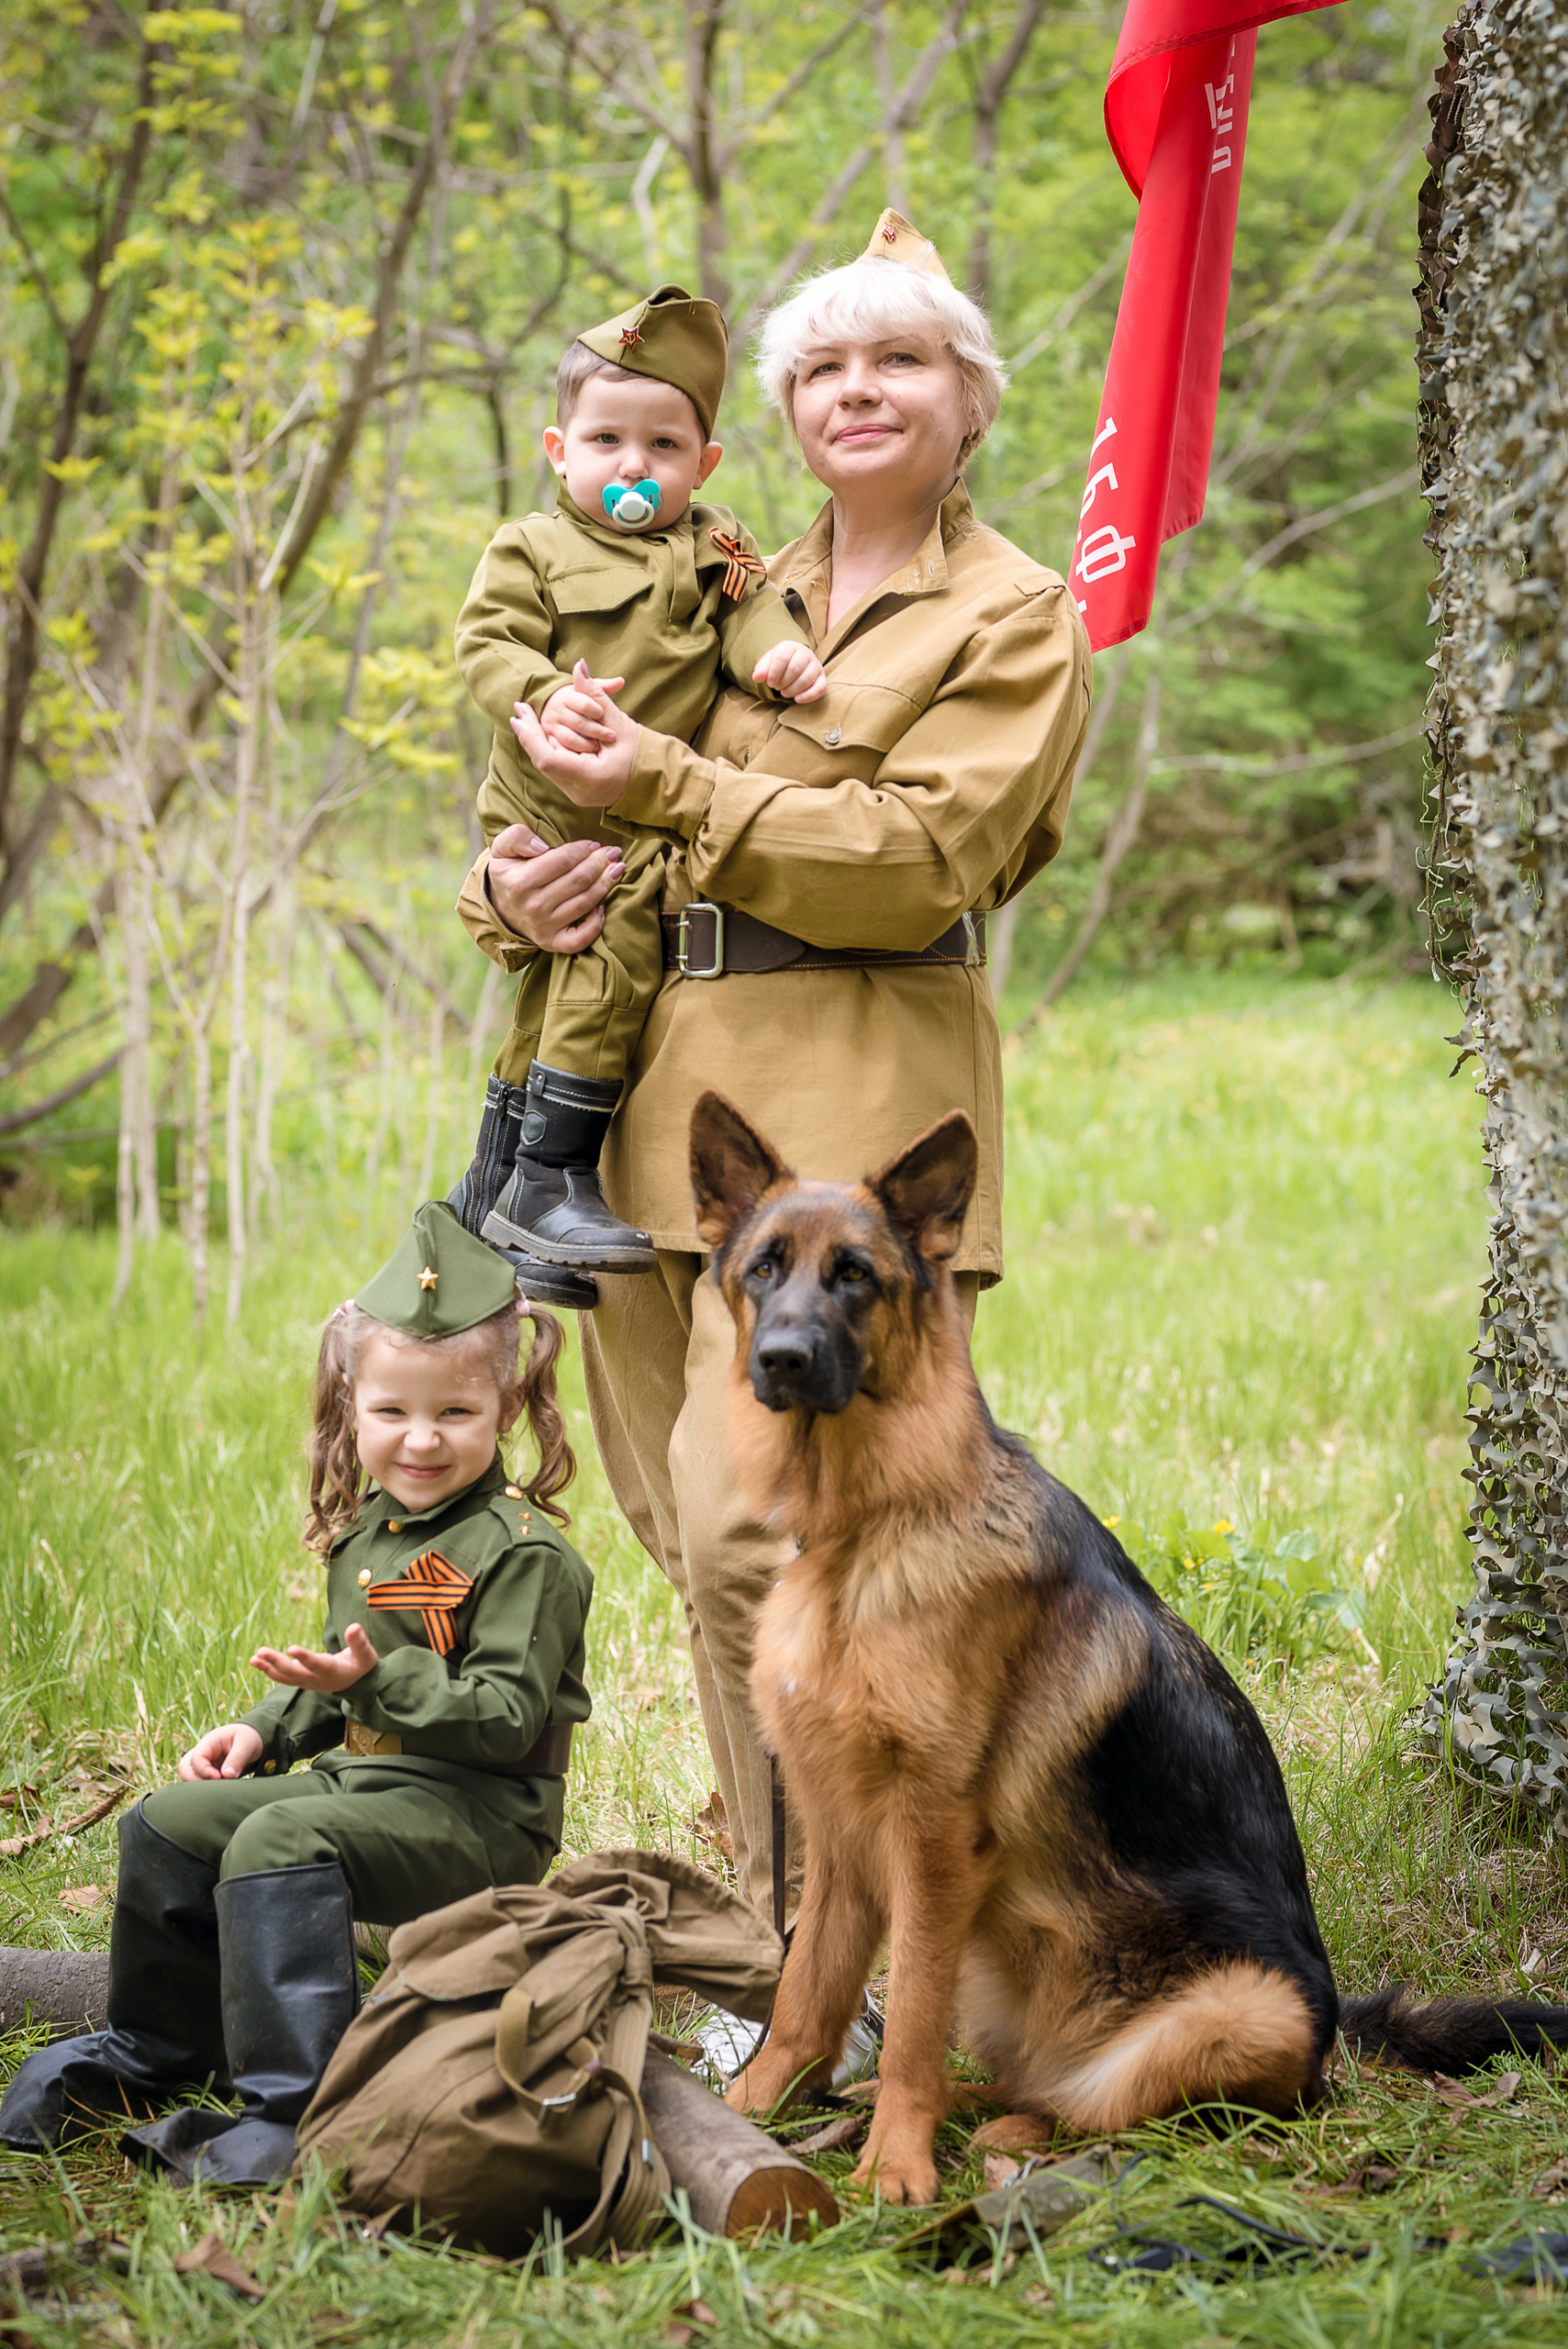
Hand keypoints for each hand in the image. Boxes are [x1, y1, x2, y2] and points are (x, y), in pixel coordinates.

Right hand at [178, 1722, 263, 1781]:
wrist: (253, 1740)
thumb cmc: (250, 1738)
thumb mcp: (247, 1744)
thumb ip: (237, 1758)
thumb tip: (227, 1776)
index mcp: (210, 1741)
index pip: (196, 1758)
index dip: (205, 1771)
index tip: (220, 1777)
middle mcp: (202, 1752)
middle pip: (184, 1768)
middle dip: (194, 1781)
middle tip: (214, 1787)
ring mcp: (202, 1763)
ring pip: (187, 1777)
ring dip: (198, 1786)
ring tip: (218, 1788)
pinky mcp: (206, 1772)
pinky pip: (196, 1782)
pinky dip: (203, 1789)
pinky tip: (218, 1791)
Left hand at [251, 1620, 379, 1693]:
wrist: (358, 1685)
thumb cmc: (362, 1665)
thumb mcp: (366, 1654)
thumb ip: (359, 1642)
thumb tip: (353, 1627)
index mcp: (333, 1671)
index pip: (317, 1664)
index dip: (305, 1657)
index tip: (291, 1648)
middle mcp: (317, 1679)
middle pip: (294, 1672)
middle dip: (277, 1662)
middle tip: (261, 1651)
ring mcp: (307, 1681)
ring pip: (285, 1677)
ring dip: (268, 1668)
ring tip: (254, 1658)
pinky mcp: (302, 1680)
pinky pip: (283, 1677)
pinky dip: (269, 1670)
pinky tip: (256, 1661)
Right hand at [489, 824, 623, 952]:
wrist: (501, 908)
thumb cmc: (510, 873)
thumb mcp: (502, 849)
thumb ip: (517, 837)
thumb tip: (541, 847)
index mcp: (520, 882)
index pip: (563, 860)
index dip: (583, 849)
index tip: (594, 843)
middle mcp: (532, 907)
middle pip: (579, 880)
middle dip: (601, 863)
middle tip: (614, 852)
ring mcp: (543, 927)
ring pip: (585, 903)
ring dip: (606, 884)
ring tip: (617, 869)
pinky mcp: (552, 943)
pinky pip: (581, 938)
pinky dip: (597, 923)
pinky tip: (603, 906)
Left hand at [510, 659, 637, 807]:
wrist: (656, 780)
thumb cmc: (642, 752)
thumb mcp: (617, 721)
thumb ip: (594, 694)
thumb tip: (579, 666)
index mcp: (590, 778)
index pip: (547, 758)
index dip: (530, 735)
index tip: (520, 713)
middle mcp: (579, 792)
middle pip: (543, 762)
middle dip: (529, 735)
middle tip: (518, 710)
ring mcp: (578, 795)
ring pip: (548, 767)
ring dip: (536, 742)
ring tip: (525, 719)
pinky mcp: (578, 793)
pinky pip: (557, 771)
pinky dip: (548, 751)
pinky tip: (541, 735)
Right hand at [539, 669, 623, 754]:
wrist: (550, 709)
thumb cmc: (575, 700)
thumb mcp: (586, 691)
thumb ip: (602, 688)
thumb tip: (621, 681)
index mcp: (566, 696)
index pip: (584, 704)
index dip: (598, 711)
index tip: (605, 716)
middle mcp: (556, 711)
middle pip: (578, 722)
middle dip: (597, 731)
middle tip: (611, 736)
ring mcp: (551, 727)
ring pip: (570, 738)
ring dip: (588, 744)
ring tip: (600, 746)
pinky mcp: (549, 740)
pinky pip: (564, 751)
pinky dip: (577, 753)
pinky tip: (588, 754)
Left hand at [754, 642, 827, 703]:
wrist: (795, 663)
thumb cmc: (779, 665)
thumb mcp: (767, 664)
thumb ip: (761, 670)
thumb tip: (756, 678)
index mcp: (790, 647)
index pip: (782, 658)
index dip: (774, 673)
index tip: (770, 683)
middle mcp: (806, 653)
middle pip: (795, 668)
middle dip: (783, 682)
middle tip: (778, 688)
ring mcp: (816, 666)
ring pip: (806, 679)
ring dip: (792, 690)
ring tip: (785, 693)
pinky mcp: (822, 678)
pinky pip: (819, 688)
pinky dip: (808, 696)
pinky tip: (797, 699)